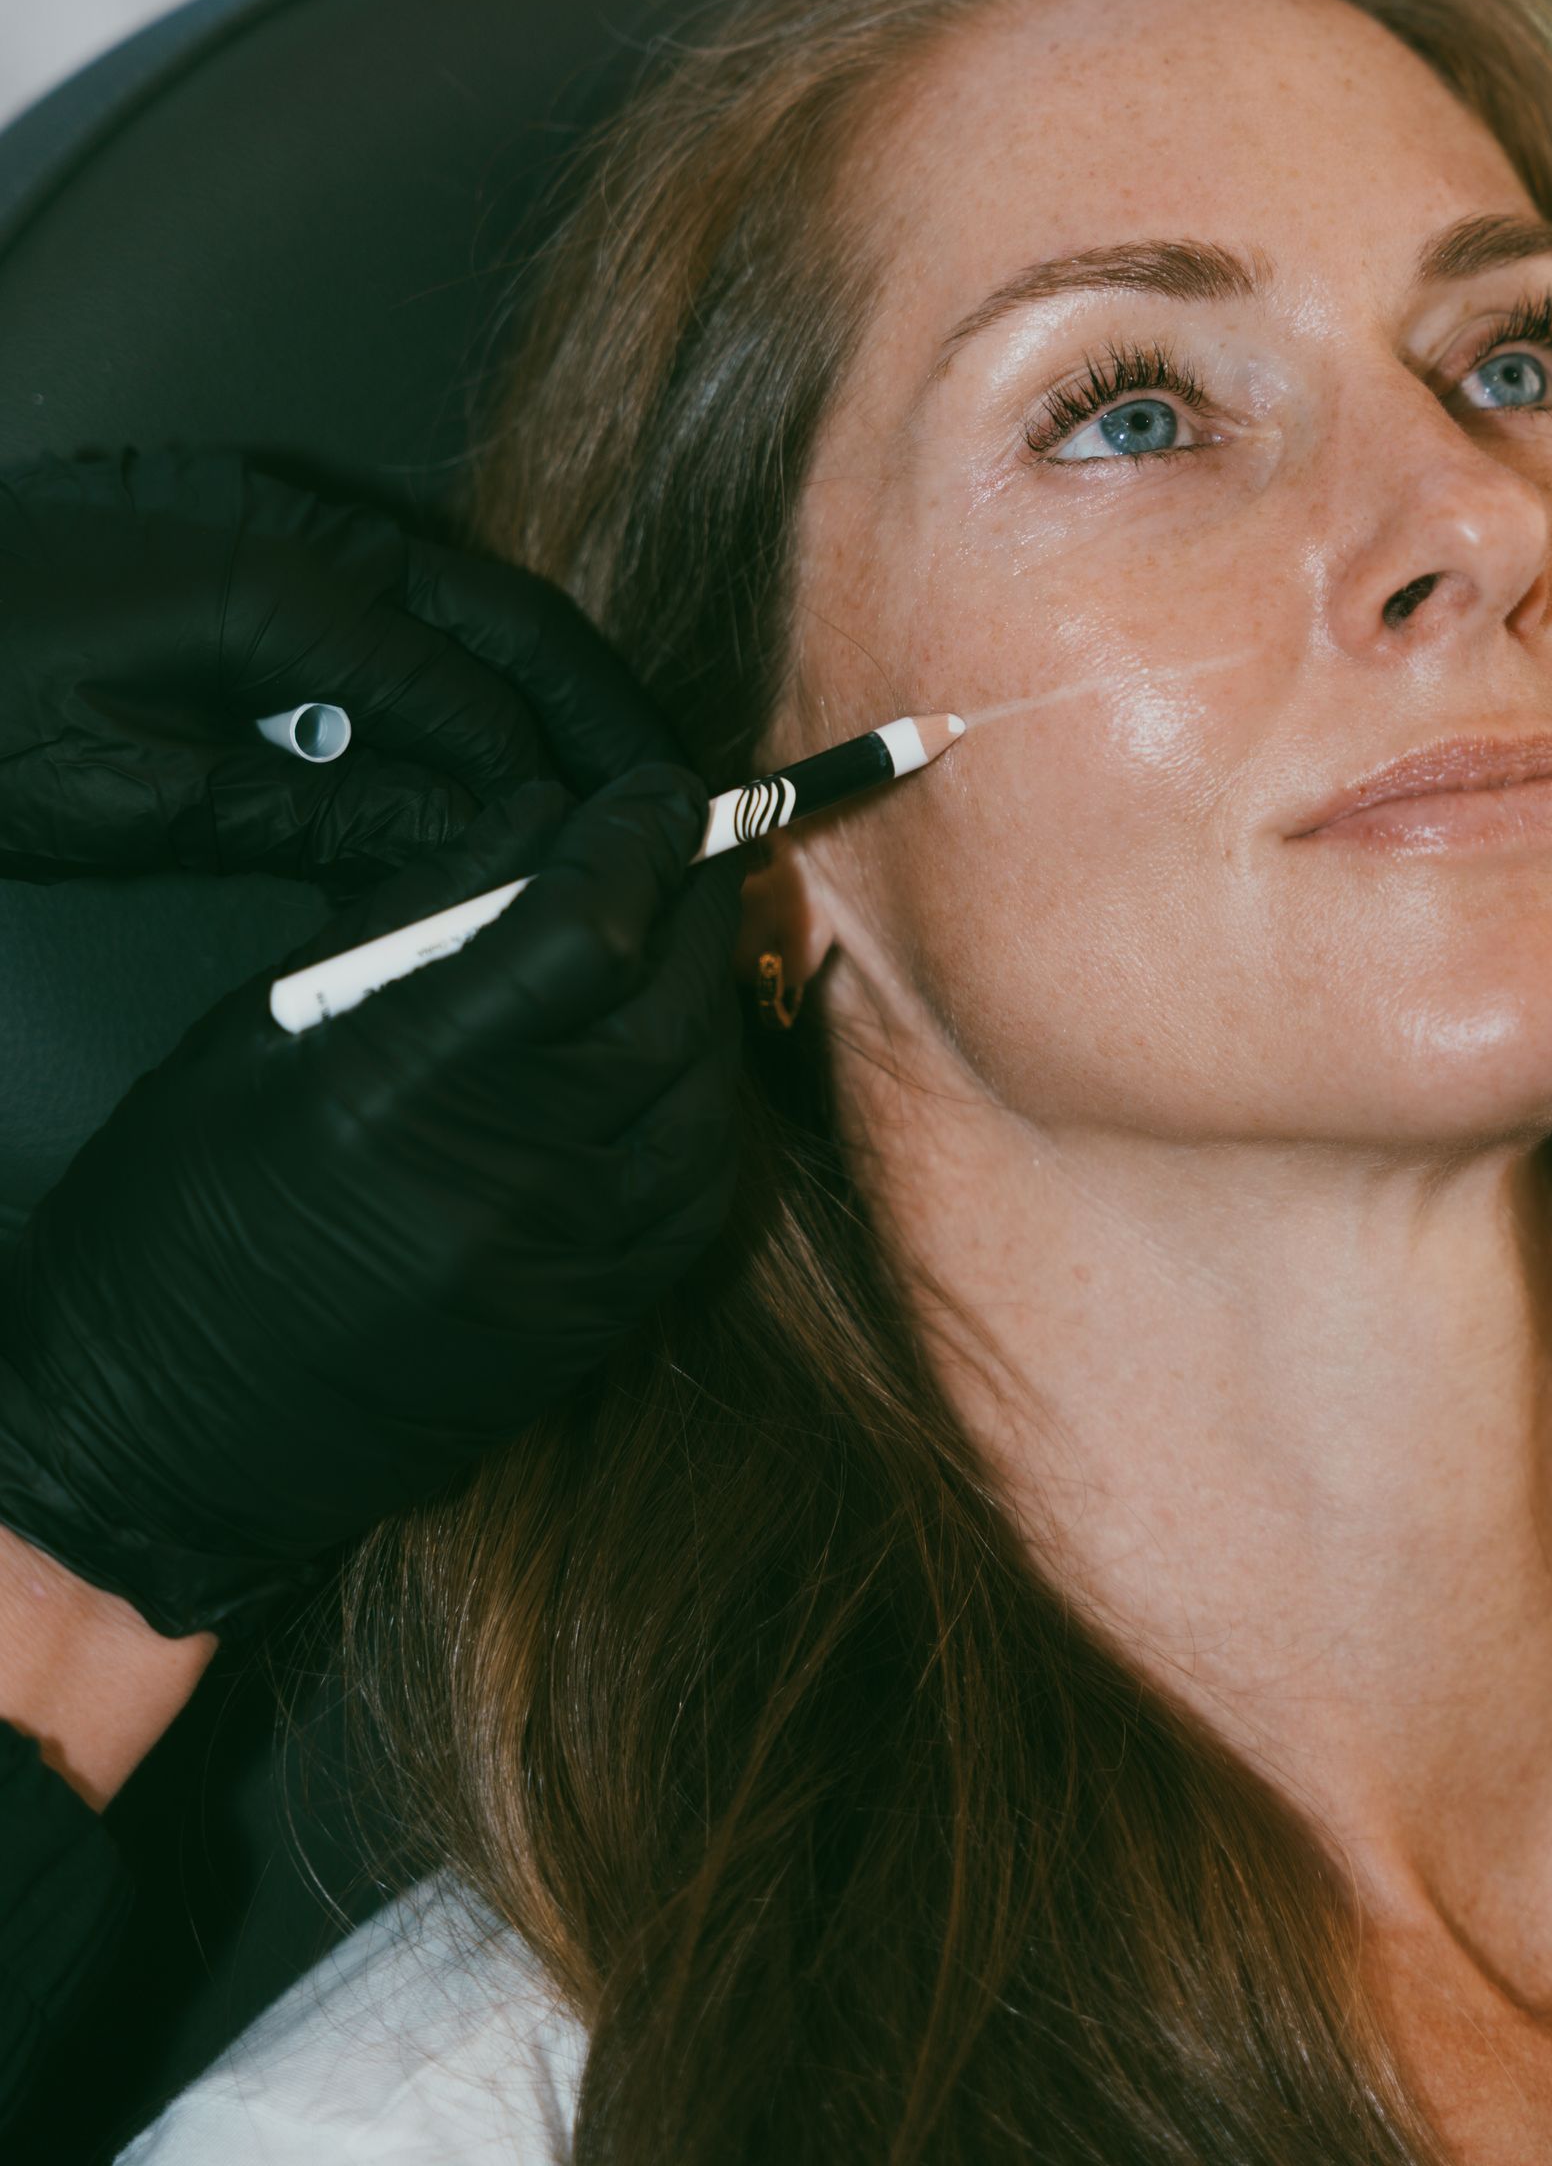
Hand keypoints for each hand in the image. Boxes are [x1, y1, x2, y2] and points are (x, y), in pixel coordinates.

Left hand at [0, 448, 668, 887]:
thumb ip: (311, 805)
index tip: (608, 838)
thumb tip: (460, 830)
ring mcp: (258, 502)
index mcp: (274, 587)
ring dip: (528, 669)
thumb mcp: (129, 798)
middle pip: (493, 609)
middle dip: (586, 701)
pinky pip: (380, 574)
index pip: (463, 691)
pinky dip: (446, 644)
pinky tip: (464, 712)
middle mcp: (288, 520)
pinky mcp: (226, 517)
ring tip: (588, 757)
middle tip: (657, 785)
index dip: (548, 775)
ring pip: (448, 580)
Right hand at [0, 767, 742, 1636]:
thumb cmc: (182, 1213)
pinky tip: (676, 1052)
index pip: (579, 931)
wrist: (166, 1436)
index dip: (636, 838)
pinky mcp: (592, 1324)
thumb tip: (541, 812)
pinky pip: (701, 1189)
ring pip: (703, 1090)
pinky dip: (709, 1098)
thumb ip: (416, 914)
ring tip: (680, 934)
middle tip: (688, 839)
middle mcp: (493, 1181)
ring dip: (709, 992)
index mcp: (386, 1091)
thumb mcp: (262, 1027)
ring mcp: (557, 1264)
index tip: (654, 790)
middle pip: (663, 1000)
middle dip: (692, 895)